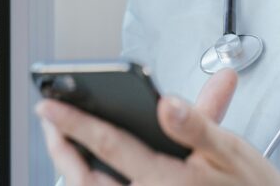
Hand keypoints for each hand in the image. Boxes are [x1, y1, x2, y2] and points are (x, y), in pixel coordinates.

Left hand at [37, 69, 279, 185]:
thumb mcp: (231, 150)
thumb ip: (197, 123)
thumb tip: (166, 102)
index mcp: (166, 181)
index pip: (109, 145)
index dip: (75, 122)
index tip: (49, 105)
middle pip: (85, 179)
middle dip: (61, 148)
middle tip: (48, 121)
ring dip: (72, 169)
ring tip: (63, 141)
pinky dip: (93, 185)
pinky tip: (91, 170)